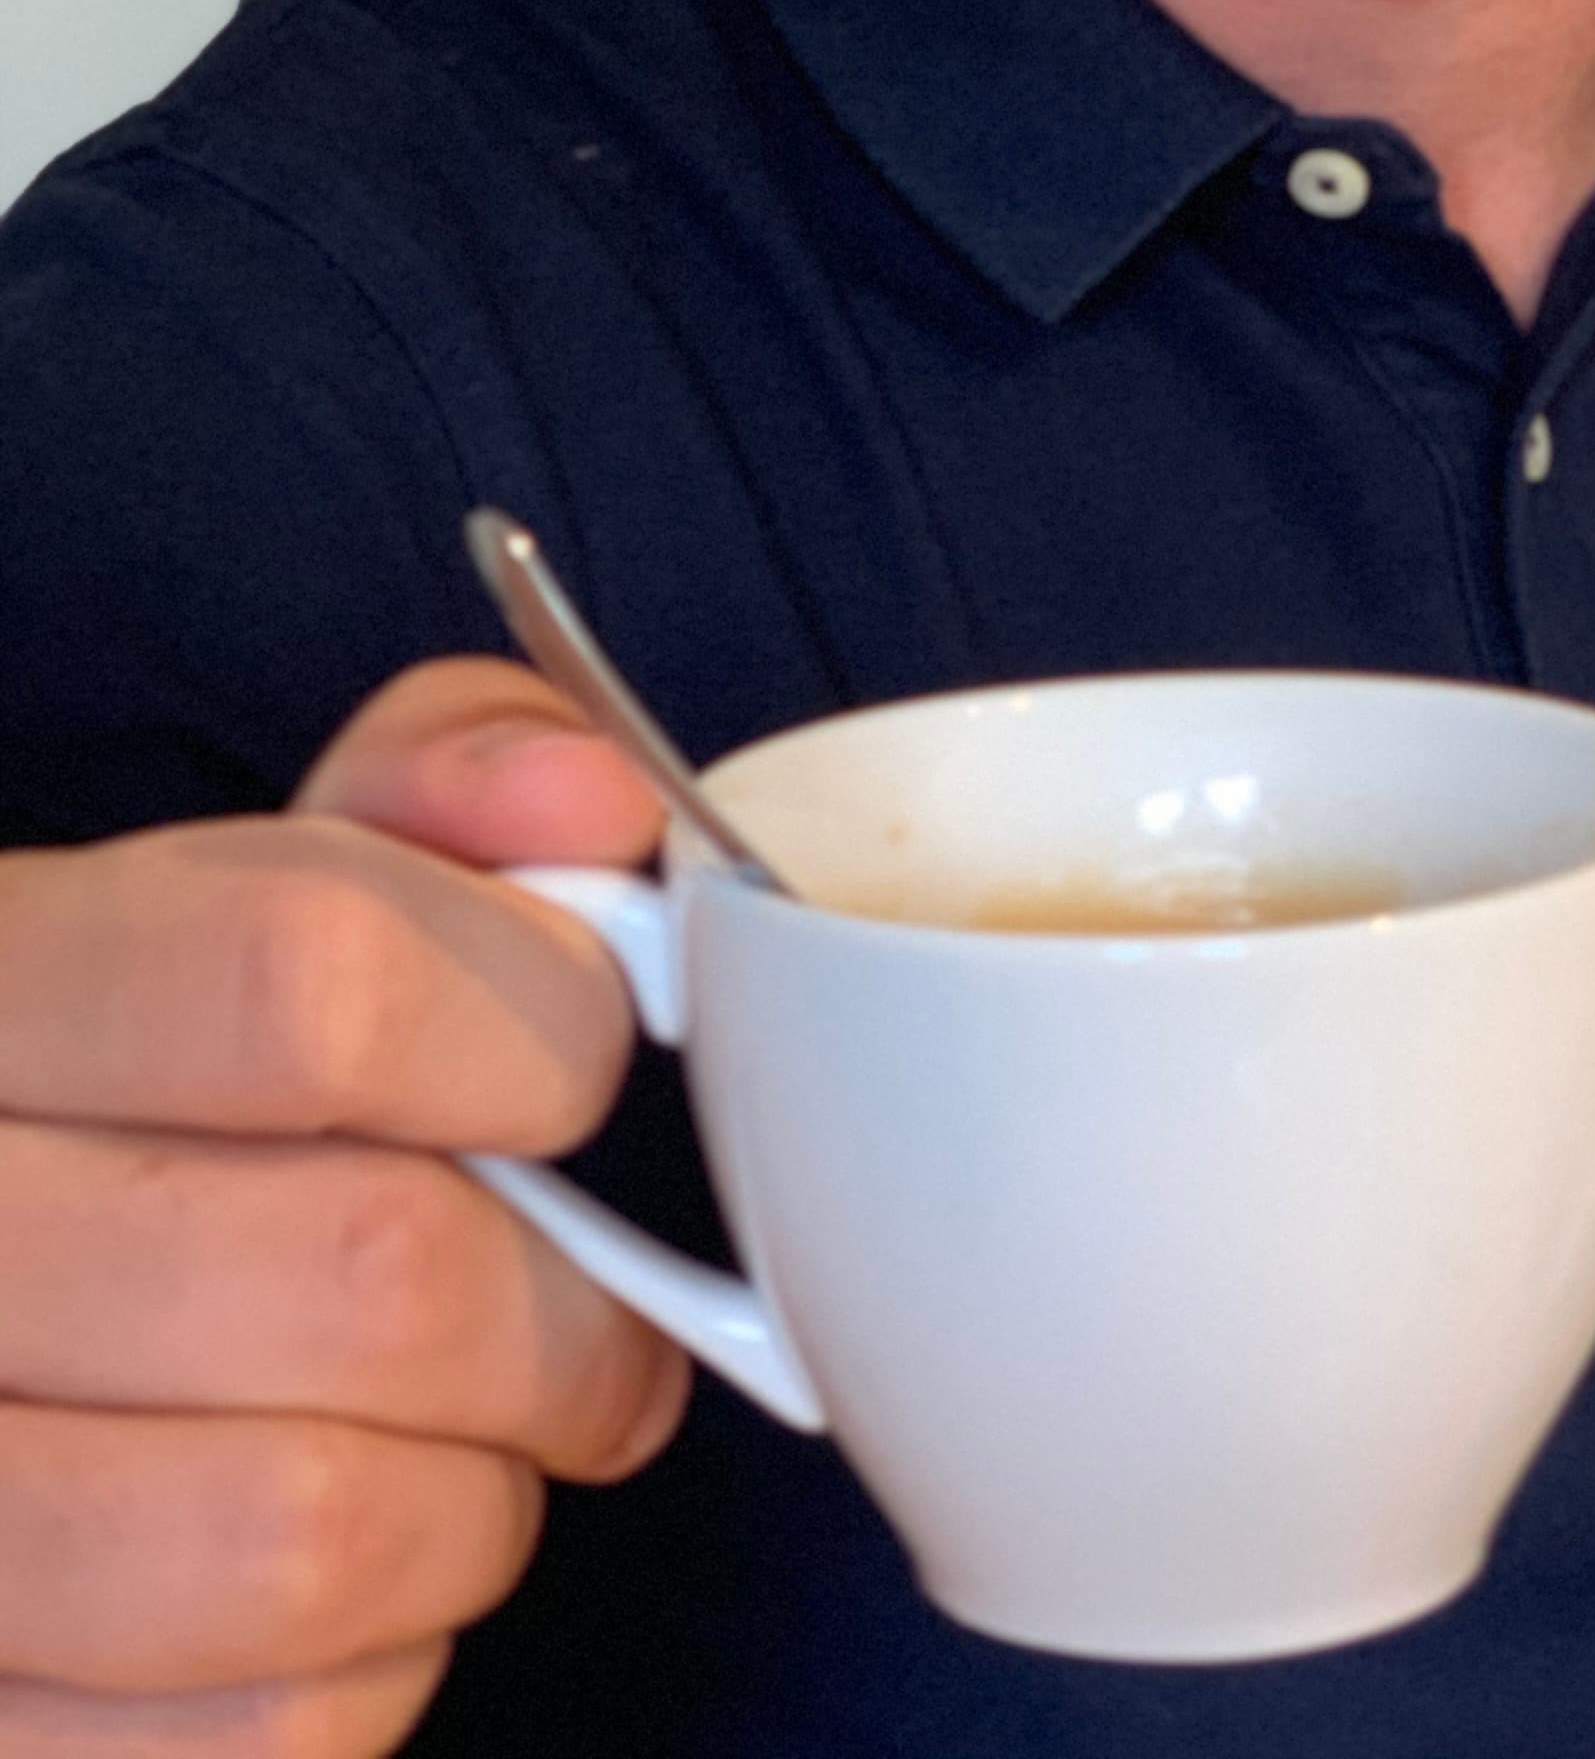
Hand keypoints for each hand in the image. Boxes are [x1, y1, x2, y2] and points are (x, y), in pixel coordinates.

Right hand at [0, 662, 692, 1752]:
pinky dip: (370, 1670)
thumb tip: (589, 804)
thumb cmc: (140, 1091)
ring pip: (314, 1537)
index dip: (535, 1022)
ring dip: (473, 1504)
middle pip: (372, 1277)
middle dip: (563, 1310)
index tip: (578, 1057)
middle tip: (584, 1313)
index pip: (312, 982)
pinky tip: (337, 1578)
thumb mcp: (245, 879)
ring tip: (460, 1449)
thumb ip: (430, 795)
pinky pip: (264, 1739)